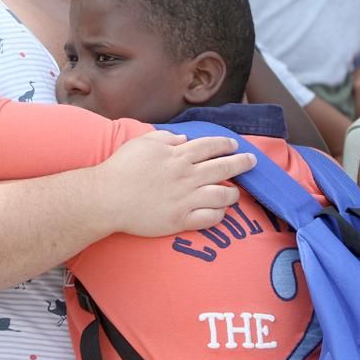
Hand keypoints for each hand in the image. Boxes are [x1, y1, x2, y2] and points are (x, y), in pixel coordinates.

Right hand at [93, 131, 255, 236]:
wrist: (107, 198)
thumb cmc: (121, 168)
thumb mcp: (143, 143)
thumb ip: (166, 139)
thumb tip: (184, 140)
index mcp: (178, 156)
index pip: (211, 146)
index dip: (226, 144)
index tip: (234, 144)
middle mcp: (187, 176)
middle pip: (224, 167)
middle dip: (242, 163)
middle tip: (252, 162)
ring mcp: (185, 199)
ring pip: (222, 195)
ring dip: (233, 193)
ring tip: (236, 193)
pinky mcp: (180, 220)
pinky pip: (209, 218)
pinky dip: (219, 214)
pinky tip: (220, 212)